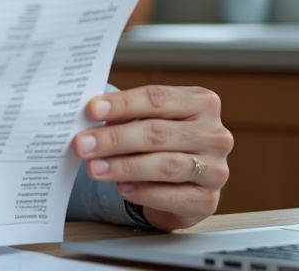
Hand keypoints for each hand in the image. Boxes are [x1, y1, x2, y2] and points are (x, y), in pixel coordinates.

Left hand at [73, 85, 232, 230]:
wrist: (185, 185)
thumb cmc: (164, 144)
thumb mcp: (151, 120)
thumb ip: (127, 117)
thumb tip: (90, 117)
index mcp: (201, 103)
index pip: (157, 98)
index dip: (122, 104)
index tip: (92, 110)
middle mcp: (214, 134)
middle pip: (158, 132)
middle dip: (115, 139)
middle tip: (83, 144)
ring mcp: (215, 169)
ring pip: (165, 165)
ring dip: (124, 166)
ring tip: (95, 168)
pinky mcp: (207, 200)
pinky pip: (171, 196)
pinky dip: (142, 192)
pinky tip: (121, 188)